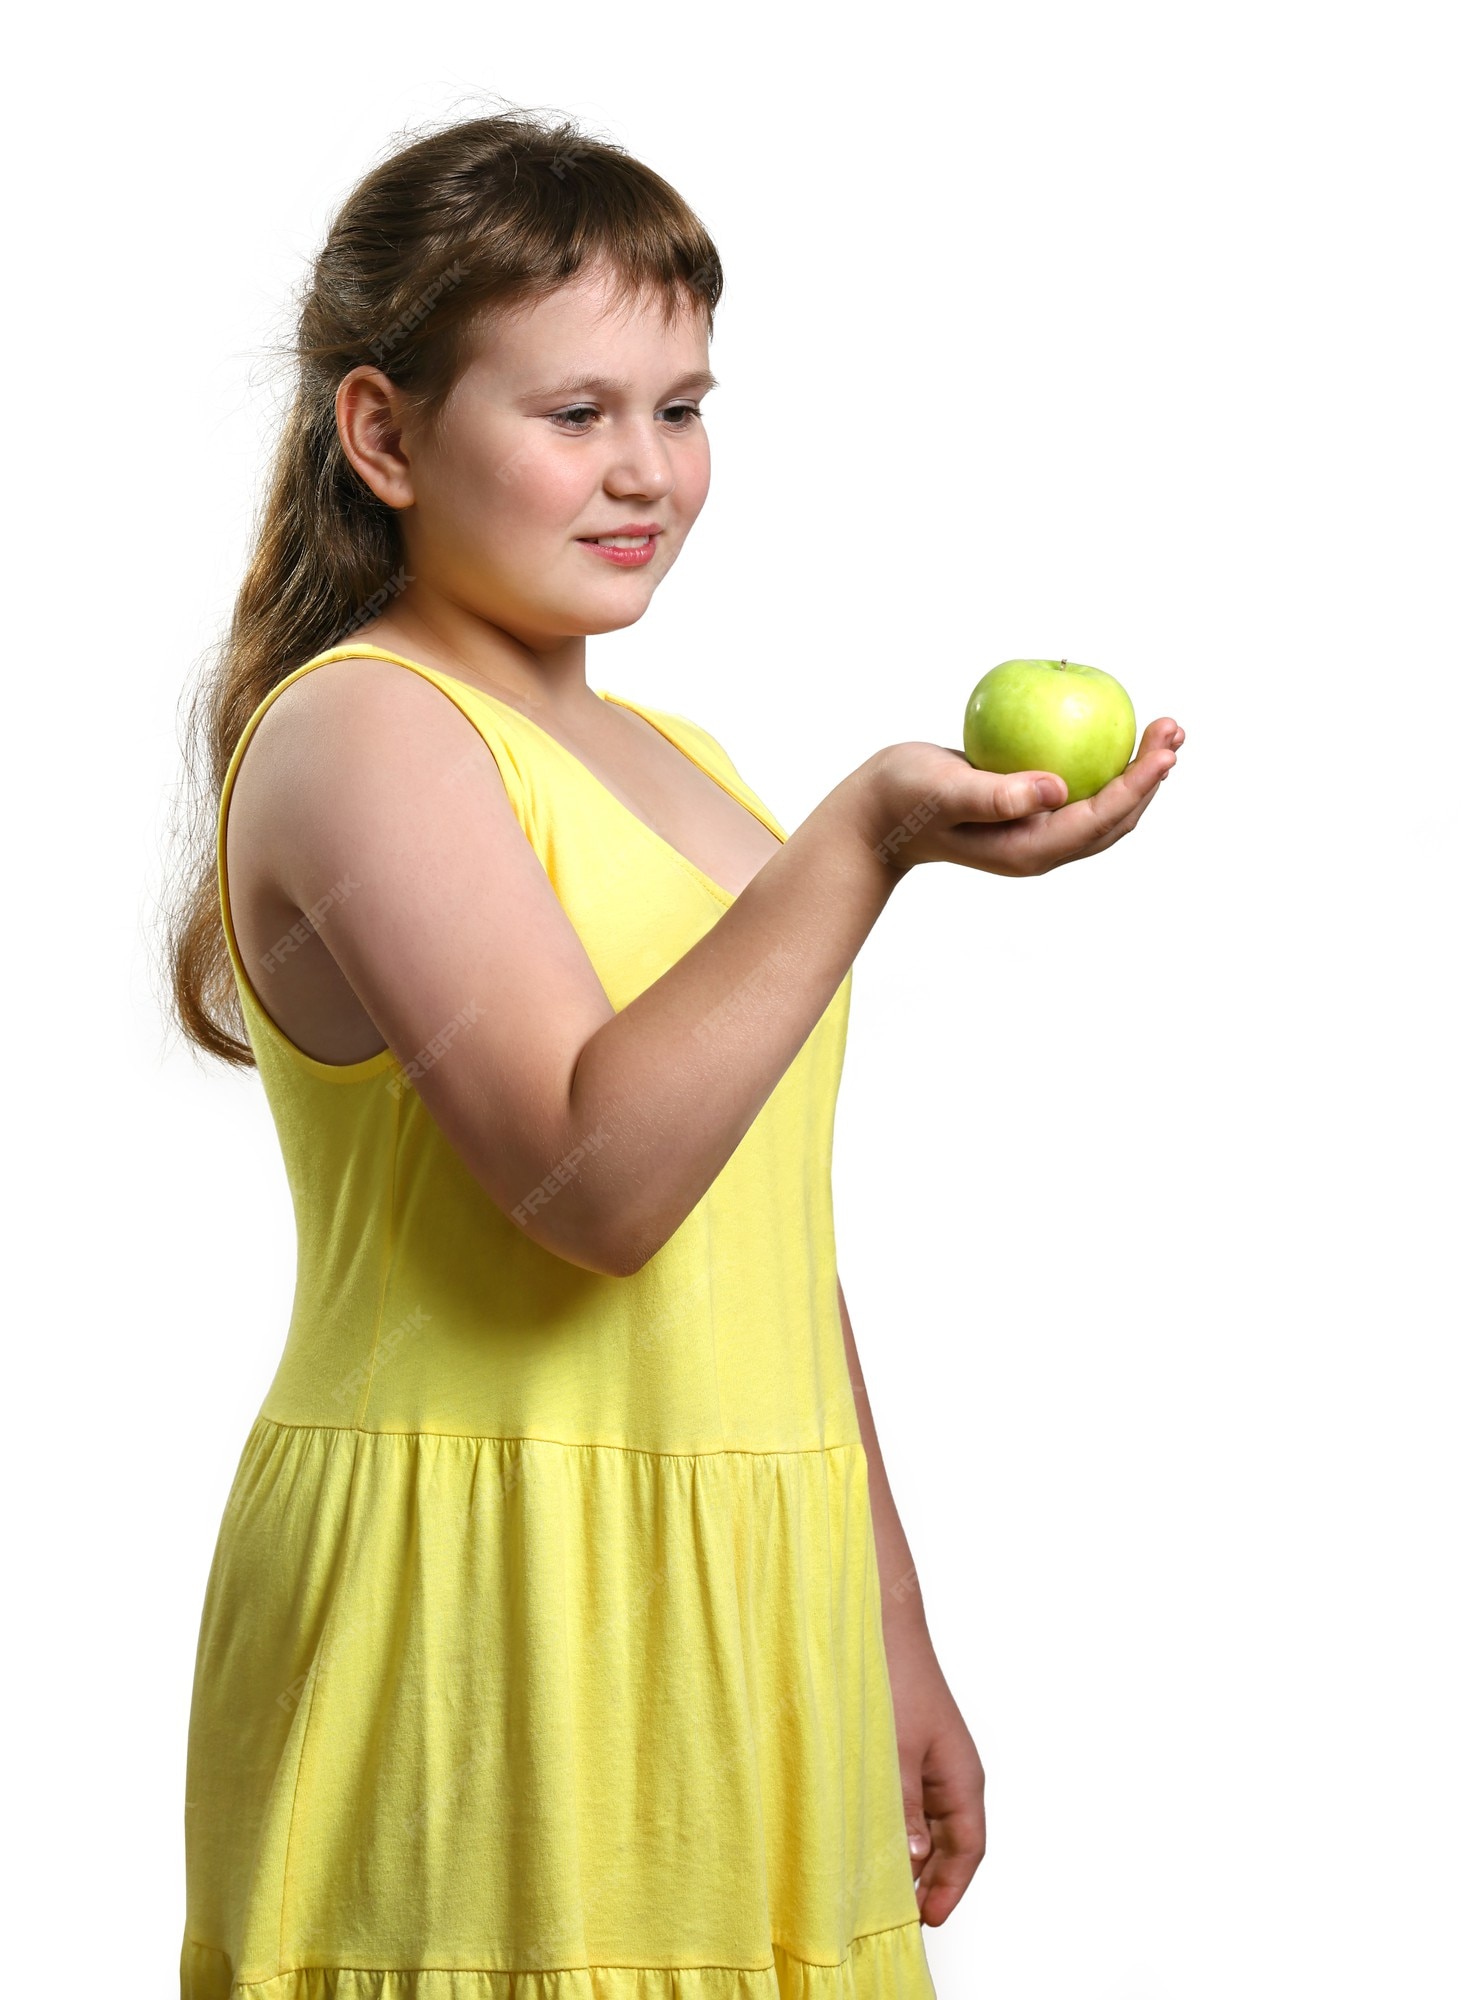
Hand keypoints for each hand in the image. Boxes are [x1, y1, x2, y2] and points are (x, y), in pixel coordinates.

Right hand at [861, 717, 1184, 879]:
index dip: (1138, 786)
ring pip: (1104, 807)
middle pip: (1115, 819)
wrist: (878, 811)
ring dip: (1138, 772)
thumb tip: (1057, 791)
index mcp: (1030, 850)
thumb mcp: (944, 792)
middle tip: (1174, 728)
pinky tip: (1112, 728)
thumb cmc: (904, 796)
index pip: (1098, 820)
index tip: (1165, 751)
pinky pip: (1082, 790)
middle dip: (1151, 778)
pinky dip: (1107, 764)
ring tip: (1163, 731)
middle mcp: (1041, 847)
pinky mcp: (1030, 812)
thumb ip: (995, 796)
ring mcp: (1037, 833)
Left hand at [886, 1629, 986, 1925]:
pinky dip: (884, 1820)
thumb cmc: (891, 1674)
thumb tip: (912, 1859)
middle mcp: (948, 1771)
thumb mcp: (892, 1751)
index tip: (928, 1921)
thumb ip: (900, 1809)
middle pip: (946, 1842)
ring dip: (901, 1849)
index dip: (951, 1889)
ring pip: (920, 1821)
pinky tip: (856, 1831)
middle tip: (891, 1912)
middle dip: (924, 1878)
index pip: (969, 1848)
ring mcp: (924, 1758)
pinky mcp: (898, 1745)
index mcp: (961, 1776)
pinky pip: (899, 1797)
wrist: (872, 1617)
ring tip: (869, 1881)